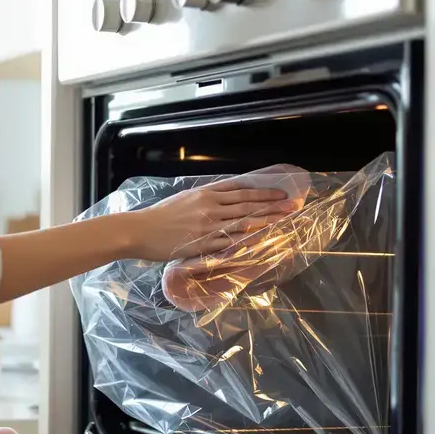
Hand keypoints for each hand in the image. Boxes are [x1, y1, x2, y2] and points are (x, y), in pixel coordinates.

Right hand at [122, 183, 298, 260]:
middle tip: (293, 204)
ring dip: (267, 219)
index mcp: (205, 193)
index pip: (241, 190)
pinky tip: (264, 238)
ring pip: (244, 220)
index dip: (262, 192)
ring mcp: (208, 225)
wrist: (140, 230)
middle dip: (272, 204)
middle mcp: (210, 206)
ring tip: (286, 219)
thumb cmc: (159, 216)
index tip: (280, 193)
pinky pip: (231, 240)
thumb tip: (222, 200)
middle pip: (247, 204)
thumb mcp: (183, 199)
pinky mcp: (204, 242)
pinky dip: (249, 239)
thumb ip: (204, 199)